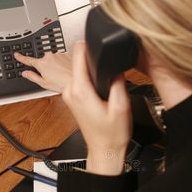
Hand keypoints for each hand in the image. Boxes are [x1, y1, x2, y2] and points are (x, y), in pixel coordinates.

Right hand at [14, 52, 71, 92]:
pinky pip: (62, 58)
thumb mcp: (44, 84)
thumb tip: (25, 73)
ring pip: (53, 59)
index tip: (17, 54)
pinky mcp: (66, 54)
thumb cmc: (62, 84)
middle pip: (43, 61)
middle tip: (52, 77)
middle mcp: (49, 56)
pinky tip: (66, 71)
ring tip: (61, 76)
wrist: (77, 80)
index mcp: (41, 64)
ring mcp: (58, 54)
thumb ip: (33, 77)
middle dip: (46, 67)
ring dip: (55, 66)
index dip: (21, 58)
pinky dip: (63, 64)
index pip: (28, 60)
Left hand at [63, 41, 132, 175]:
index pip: (78, 53)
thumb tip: (115, 65)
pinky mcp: (73, 98)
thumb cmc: (111, 134)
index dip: (90, 44)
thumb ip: (117, 81)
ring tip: (107, 79)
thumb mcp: (121, 105)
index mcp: (80, 90)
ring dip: (93, 69)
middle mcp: (70, 91)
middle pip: (78, 60)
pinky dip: (90, 78)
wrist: (104, 150)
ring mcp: (69, 95)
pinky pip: (79, 79)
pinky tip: (102, 86)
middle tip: (110, 66)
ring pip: (79, 69)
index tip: (99, 41)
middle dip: (94, 58)